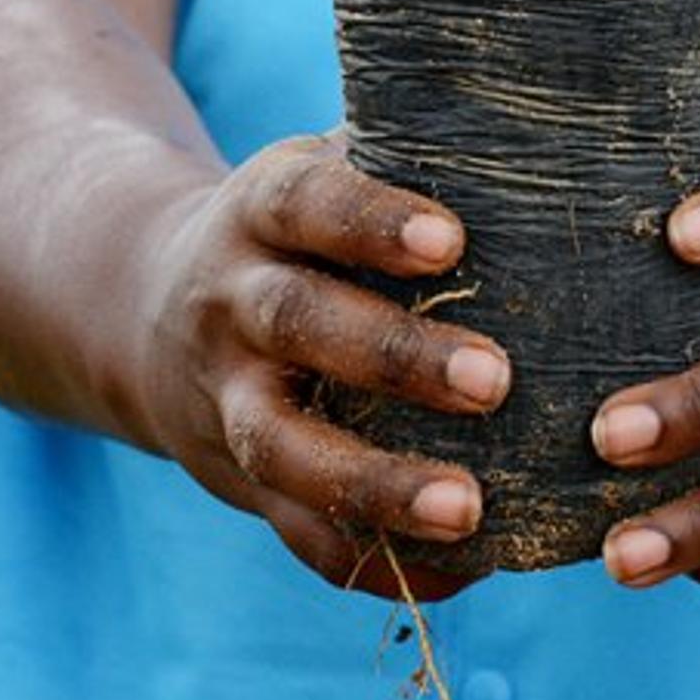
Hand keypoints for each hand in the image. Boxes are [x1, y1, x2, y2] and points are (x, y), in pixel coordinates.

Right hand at [121, 132, 510, 600]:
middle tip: (496, 380)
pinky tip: (460, 572)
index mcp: (260, 213)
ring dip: (377, 484)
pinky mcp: (240, 481)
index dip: (371, 222)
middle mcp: (230, 302)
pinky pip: (297, 535)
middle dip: (394, 357)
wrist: (145, 310)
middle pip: (299, 325)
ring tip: (471, 509)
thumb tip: (553, 126)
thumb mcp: (318, 171)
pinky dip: (372, 562)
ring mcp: (226, 399)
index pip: (308, 205)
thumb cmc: (296, 229)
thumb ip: (405, 153)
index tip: (451, 241)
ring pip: (286, 449)